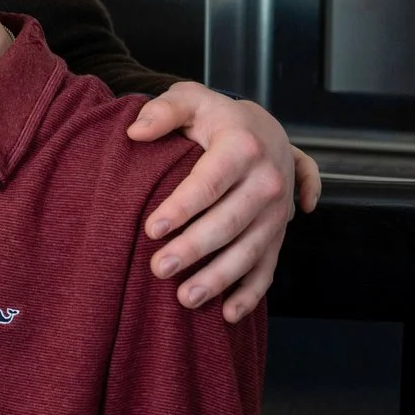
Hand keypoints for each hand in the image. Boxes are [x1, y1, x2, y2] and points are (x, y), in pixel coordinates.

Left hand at [127, 81, 319, 322]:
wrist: (264, 129)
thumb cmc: (214, 117)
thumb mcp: (190, 100)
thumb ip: (163, 111)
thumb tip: (135, 131)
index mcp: (243, 146)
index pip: (209, 182)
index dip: (182, 207)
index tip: (151, 228)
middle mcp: (268, 180)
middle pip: (230, 222)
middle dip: (194, 249)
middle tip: (158, 268)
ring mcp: (278, 212)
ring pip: (250, 251)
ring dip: (219, 278)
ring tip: (184, 298)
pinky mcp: (279, 234)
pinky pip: (269, 268)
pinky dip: (251, 293)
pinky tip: (227, 314)